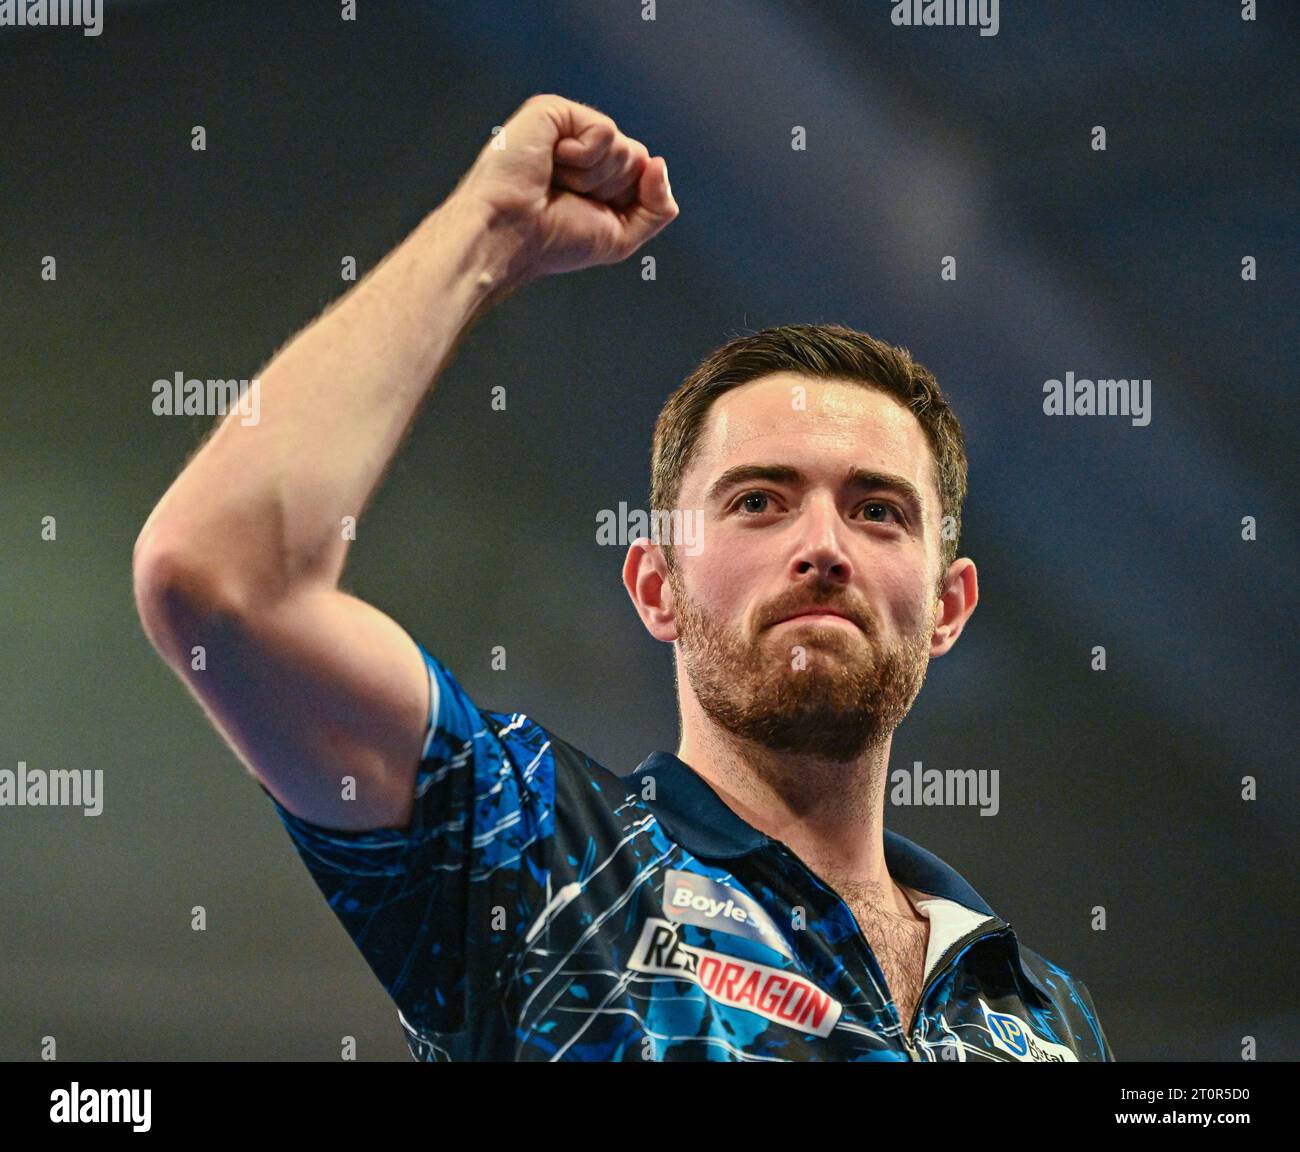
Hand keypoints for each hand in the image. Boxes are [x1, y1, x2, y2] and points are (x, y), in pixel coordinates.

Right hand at [452, 94, 678, 280]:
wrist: (511, 236)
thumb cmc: (554, 241)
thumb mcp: (621, 236)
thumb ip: (656, 208)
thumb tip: (659, 163)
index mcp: (595, 172)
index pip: (642, 173)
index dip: (625, 200)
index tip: (584, 213)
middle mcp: (582, 145)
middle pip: (637, 157)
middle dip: (610, 189)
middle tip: (567, 197)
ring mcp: (568, 126)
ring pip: (624, 147)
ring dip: (593, 178)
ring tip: (554, 183)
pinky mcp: (555, 111)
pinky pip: (605, 132)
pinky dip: (583, 159)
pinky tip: (550, 163)